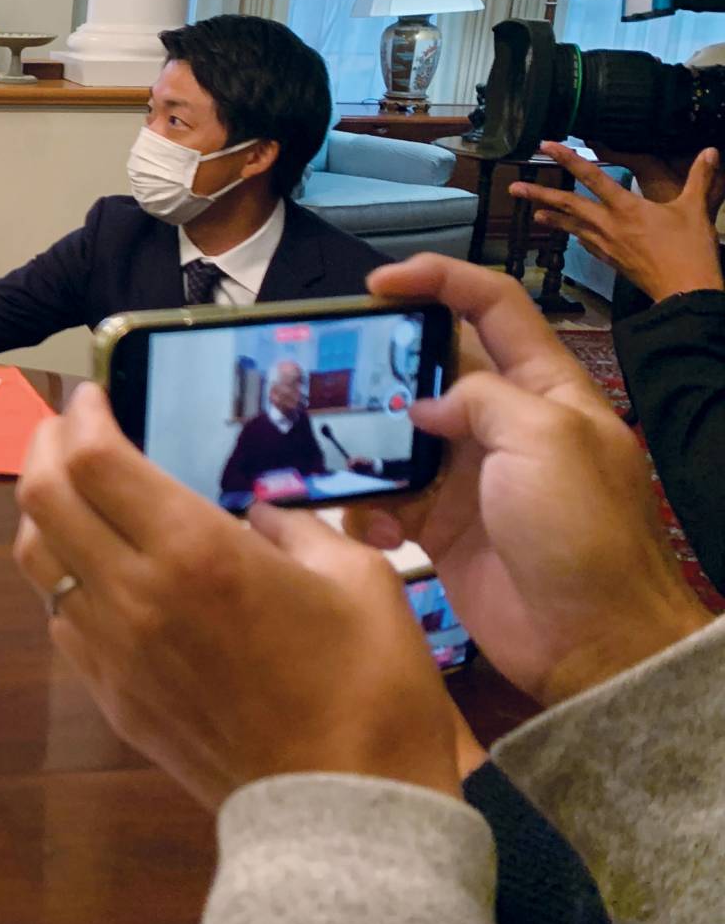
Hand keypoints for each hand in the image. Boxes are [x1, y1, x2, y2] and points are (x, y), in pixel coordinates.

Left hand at [12, 385, 459, 809]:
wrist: (345, 814)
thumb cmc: (368, 691)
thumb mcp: (359, 576)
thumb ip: (296, 524)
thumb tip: (258, 510)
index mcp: (195, 552)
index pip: (96, 459)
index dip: (83, 414)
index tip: (94, 394)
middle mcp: (136, 595)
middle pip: (43, 497)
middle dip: (46, 446)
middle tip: (70, 426)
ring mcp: (114, 650)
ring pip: (35, 558)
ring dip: (43, 509)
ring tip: (75, 487)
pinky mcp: (112, 696)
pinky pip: (59, 616)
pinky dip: (63, 575)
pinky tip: (98, 565)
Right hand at [354, 254, 710, 705]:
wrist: (590, 643)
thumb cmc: (583, 533)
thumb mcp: (546, 441)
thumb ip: (482, 398)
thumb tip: (424, 407)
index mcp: (544, 389)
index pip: (492, 307)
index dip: (438, 280)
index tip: (378, 283)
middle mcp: (503, 424)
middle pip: (430, 368)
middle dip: (382, 367)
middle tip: (333, 372)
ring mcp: (469, 475)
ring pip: (397, 434)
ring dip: (364, 444)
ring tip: (336, 455)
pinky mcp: (440, 525)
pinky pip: (386, 498)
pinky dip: (369, 508)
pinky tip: (377, 530)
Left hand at [508, 141, 722, 300]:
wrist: (684, 291)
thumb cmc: (690, 249)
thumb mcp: (696, 209)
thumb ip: (700, 177)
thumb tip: (711, 150)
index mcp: (626, 207)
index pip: (591, 176)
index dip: (568, 158)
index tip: (545, 146)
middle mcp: (608, 225)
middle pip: (568, 204)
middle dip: (539, 194)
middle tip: (513, 187)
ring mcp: (606, 245)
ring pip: (572, 226)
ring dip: (553, 218)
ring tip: (535, 213)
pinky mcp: (611, 261)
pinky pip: (587, 244)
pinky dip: (576, 236)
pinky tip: (571, 235)